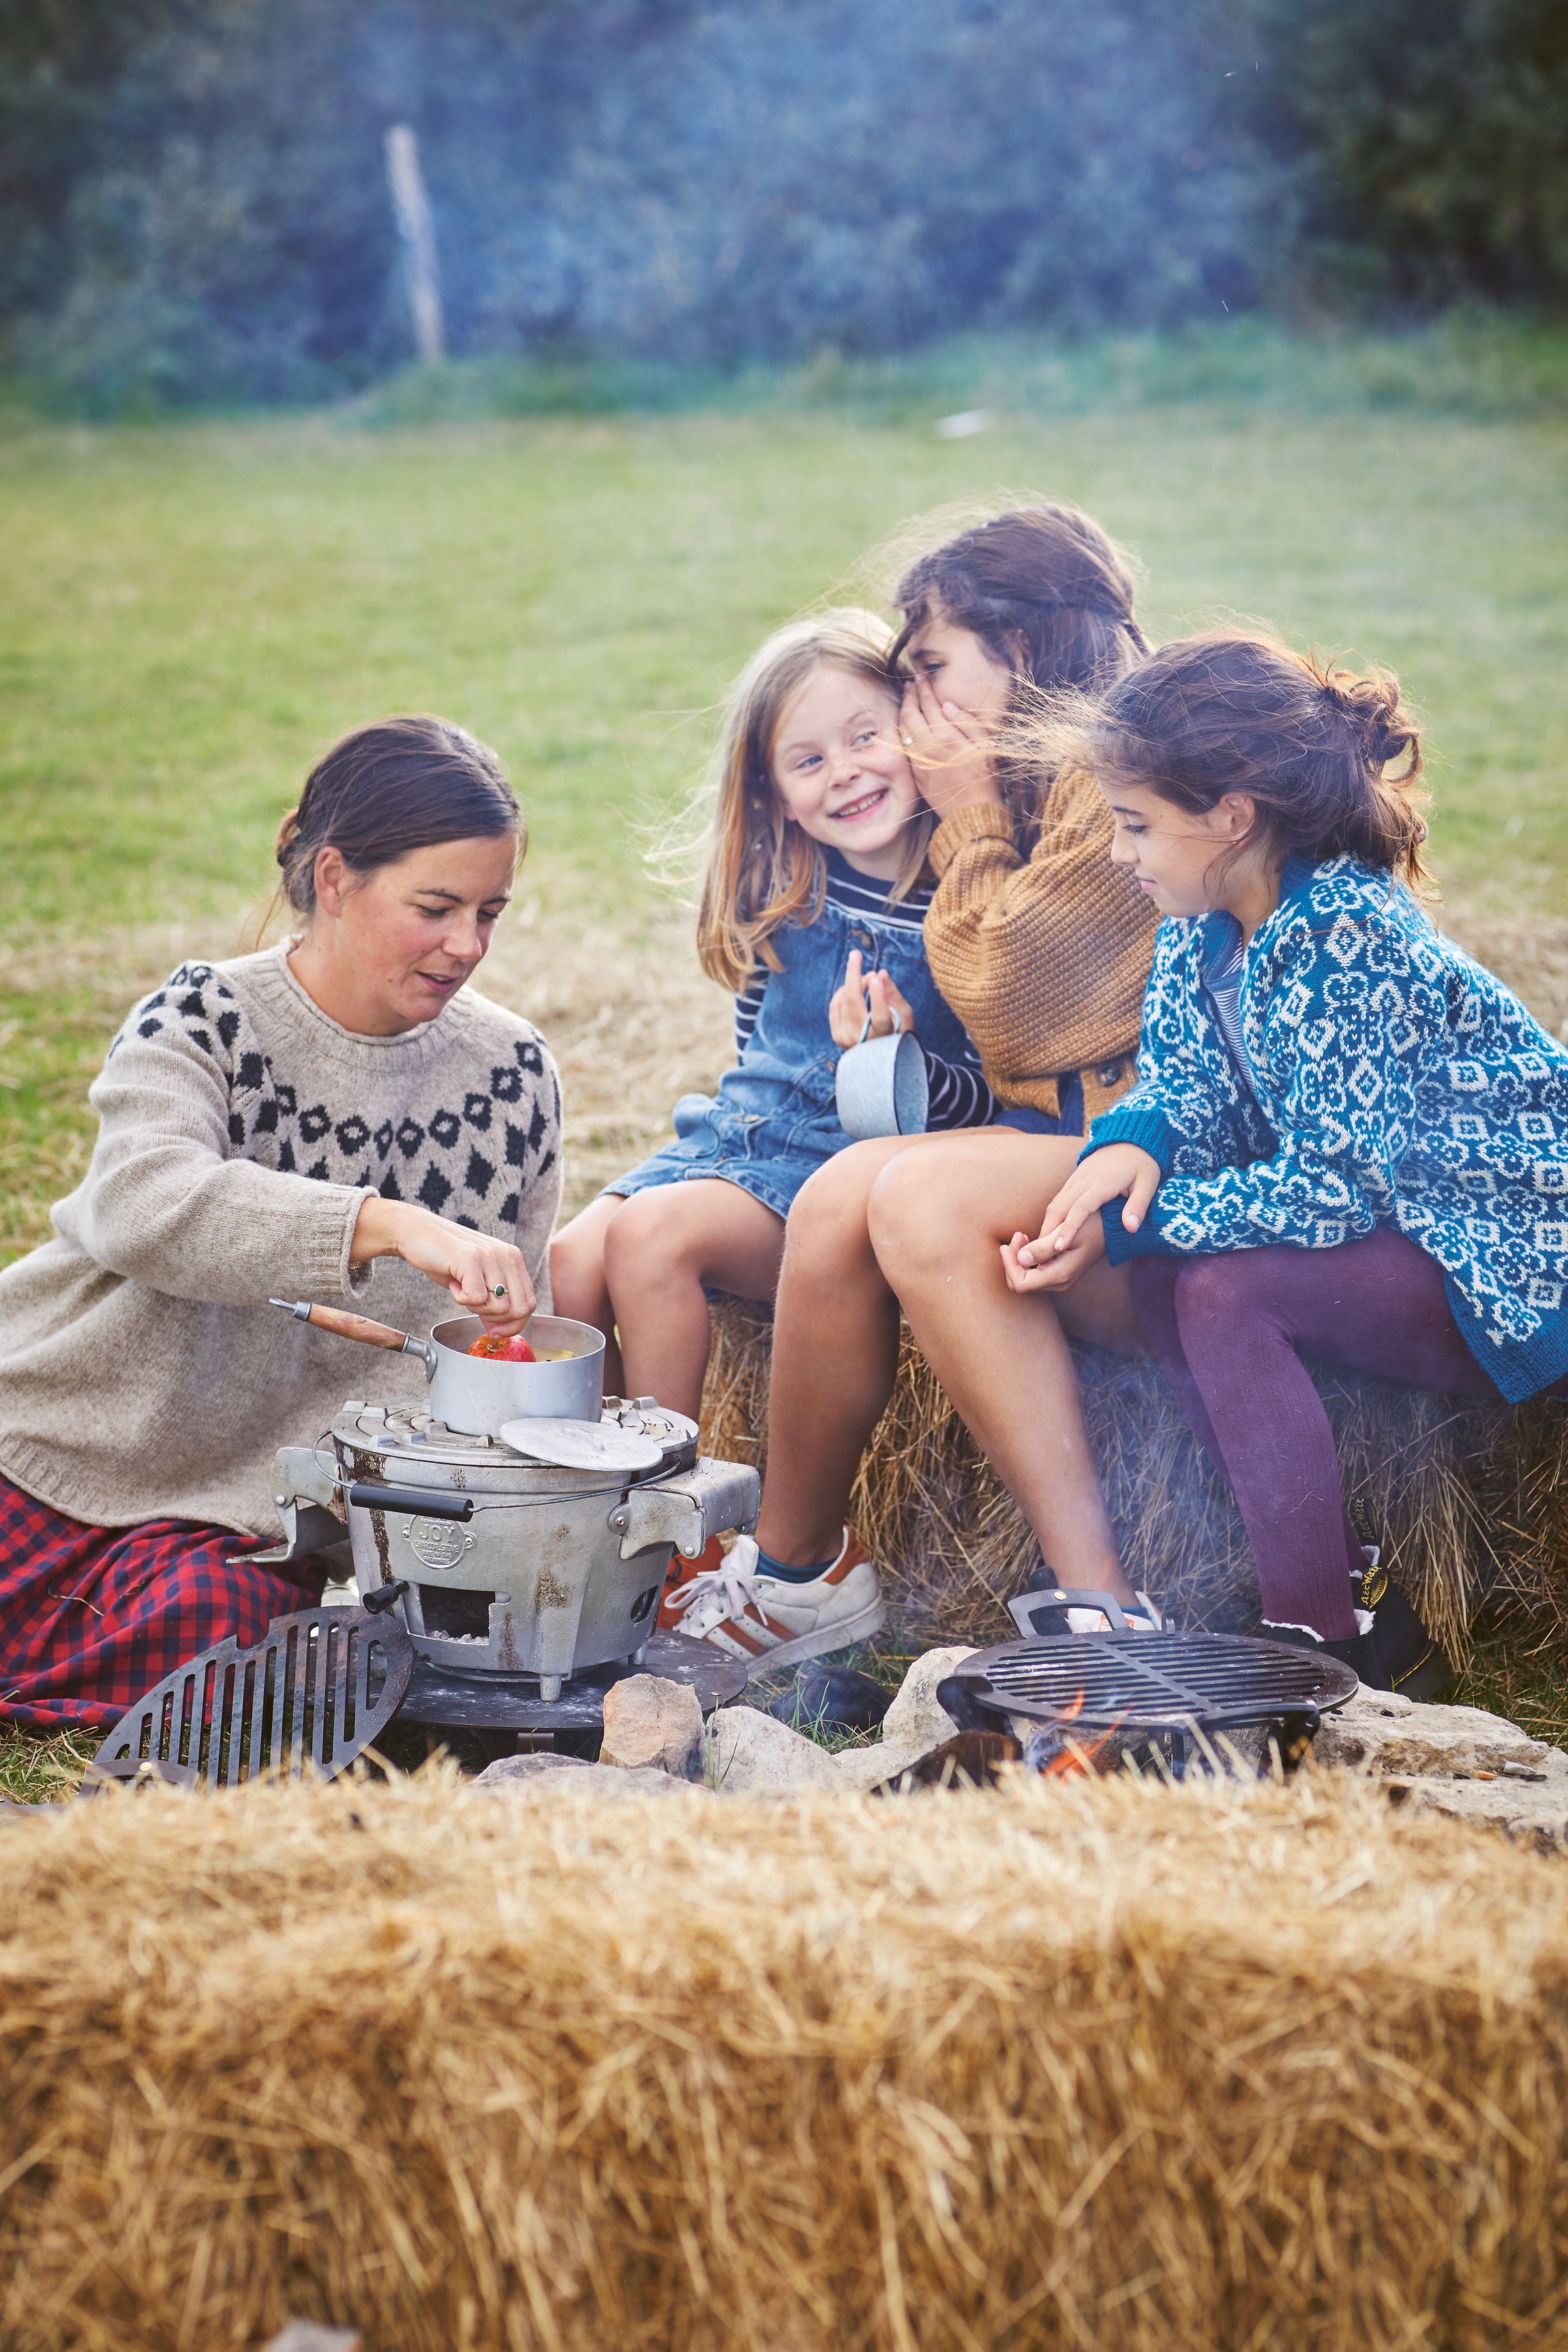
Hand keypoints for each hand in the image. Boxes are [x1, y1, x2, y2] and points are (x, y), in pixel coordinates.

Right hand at [350, 1197, 536, 1332]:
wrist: (417, 1233)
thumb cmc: (446, 1259)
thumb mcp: (477, 1280)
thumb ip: (493, 1303)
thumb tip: (501, 1332)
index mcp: (513, 1259)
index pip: (529, 1303)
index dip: (514, 1324)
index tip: (494, 1330)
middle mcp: (507, 1255)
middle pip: (519, 1309)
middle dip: (496, 1320)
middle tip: (474, 1307)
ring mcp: (490, 1256)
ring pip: (498, 1307)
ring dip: (475, 1307)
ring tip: (461, 1289)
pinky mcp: (471, 1259)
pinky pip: (475, 1299)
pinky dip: (460, 1299)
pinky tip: (453, 1283)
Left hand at [829, 948, 917, 1048]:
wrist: (880, 1061)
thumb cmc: (898, 1034)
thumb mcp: (904, 1016)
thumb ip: (893, 994)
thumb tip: (880, 973)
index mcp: (885, 1038)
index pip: (880, 1017)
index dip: (878, 996)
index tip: (876, 977)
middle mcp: (862, 1040)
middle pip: (854, 1003)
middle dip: (854, 975)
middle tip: (856, 954)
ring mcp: (846, 1039)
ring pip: (844, 1000)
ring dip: (854, 983)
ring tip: (867, 978)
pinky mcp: (836, 1035)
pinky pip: (835, 1005)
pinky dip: (843, 992)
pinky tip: (854, 988)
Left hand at [899, 675, 1001, 817]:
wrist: (971, 812)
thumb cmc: (984, 777)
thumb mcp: (985, 745)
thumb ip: (967, 721)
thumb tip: (947, 705)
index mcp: (945, 737)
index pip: (929, 705)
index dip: (924, 689)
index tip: (921, 678)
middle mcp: (926, 747)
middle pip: (910, 714)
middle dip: (909, 696)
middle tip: (910, 684)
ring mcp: (918, 760)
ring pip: (902, 729)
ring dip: (902, 711)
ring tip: (906, 699)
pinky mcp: (915, 772)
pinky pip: (903, 746)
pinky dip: (902, 730)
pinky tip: (906, 724)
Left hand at [1001, 1217, 1105, 1293]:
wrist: (1113, 1228)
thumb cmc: (1092, 1225)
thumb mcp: (1065, 1232)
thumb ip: (1041, 1247)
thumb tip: (1020, 1259)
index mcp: (1059, 1275)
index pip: (1020, 1283)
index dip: (1009, 1265)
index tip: (1008, 1244)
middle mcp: (1059, 1282)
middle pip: (1020, 1283)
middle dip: (1012, 1261)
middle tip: (1017, 1236)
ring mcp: (1060, 1279)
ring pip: (1026, 1278)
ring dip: (1018, 1258)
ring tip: (1021, 1235)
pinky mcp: (1060, 1272)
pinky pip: (1035, 1272)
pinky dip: (1027, 1258)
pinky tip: (1029, 1240)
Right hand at [1018, 1143, 1162, 1273]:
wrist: (1130, 1138)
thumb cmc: (1142, 1164)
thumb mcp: (1148, 1183)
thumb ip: (1138, 1206)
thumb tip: (1130, 1228)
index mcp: (1102, 1183)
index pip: (1080, 1208)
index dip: (1069, 1228)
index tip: (1059, 1247)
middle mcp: (1084, 1180)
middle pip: (1059, 1207)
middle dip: (1048, 1232)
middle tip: (1040, 1255)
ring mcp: (1076, 1179)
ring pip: (1055, 1204)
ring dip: (1047, 1225)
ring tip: (1041, 1249)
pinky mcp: (1074, 1179)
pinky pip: (1058, 1199)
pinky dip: (1052, 1217)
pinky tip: (1050, 1232)